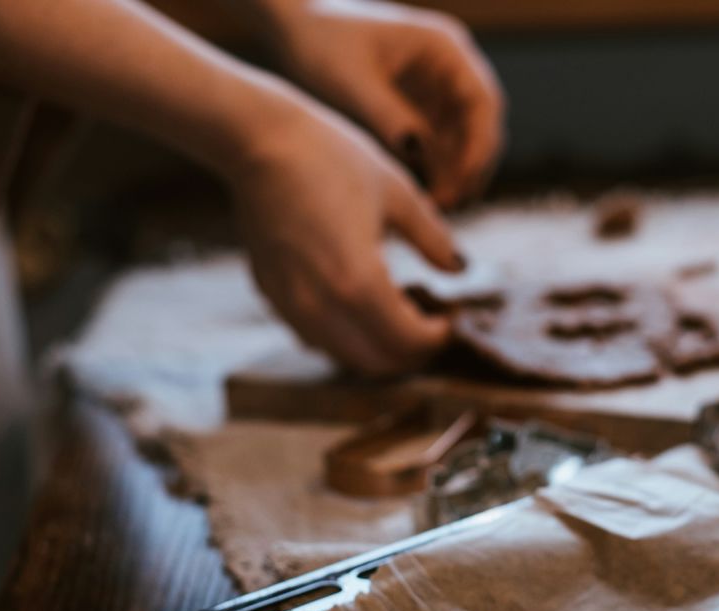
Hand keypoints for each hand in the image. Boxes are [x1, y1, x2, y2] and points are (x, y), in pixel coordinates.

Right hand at [229, 94, 462, 375]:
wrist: (258, 141)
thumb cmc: (330, 156)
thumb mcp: (397, 193)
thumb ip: (433, 239)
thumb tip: (461, 268)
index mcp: (360, 283)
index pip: (409, 342)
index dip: (438, 337)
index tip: (452, 319)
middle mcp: (322, 307)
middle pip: (378, 362)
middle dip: (410, 351)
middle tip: (430, 326)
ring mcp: (290, 305)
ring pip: (344, 355)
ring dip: (376, 346)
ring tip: (398, 315)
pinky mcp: (270, 295)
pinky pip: (314, 335)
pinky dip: (344, 333)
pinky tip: (358, 302)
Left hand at [258, 0, 504, 208]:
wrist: (292, 30)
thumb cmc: (321, 43)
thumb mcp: (353, 84)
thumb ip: (389, 118)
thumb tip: (420, 155)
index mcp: (443, 47)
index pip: (482, 101)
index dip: (479, 145)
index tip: (462, 181)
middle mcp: (447, 67)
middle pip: (480, 125)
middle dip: (469, 166)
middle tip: (447, 204)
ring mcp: (435, 89)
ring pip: (461, 140)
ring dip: (453, 174)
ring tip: (433, 207)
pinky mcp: (417, 109)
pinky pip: (437, 146)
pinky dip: (434, 171)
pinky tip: (421, 196)